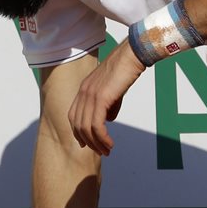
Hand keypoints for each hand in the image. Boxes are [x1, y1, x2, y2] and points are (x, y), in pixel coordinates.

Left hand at [67, 40, 146, 154]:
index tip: (88, 144)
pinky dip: (102, 138)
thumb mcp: (114, 90)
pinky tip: (110, 143)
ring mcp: (90, 95)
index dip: (78, 132)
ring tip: (107, 151)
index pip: (74, 116)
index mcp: (84, 89)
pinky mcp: (101, 98)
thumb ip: (110, 105)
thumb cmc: (126, 69)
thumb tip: (109, 119)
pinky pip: (97, 125)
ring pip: (87, 127)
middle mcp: (83, 92)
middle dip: (89, 141)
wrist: (132, 55)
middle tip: (101, 152)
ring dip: (97, 143)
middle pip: (78, 124)